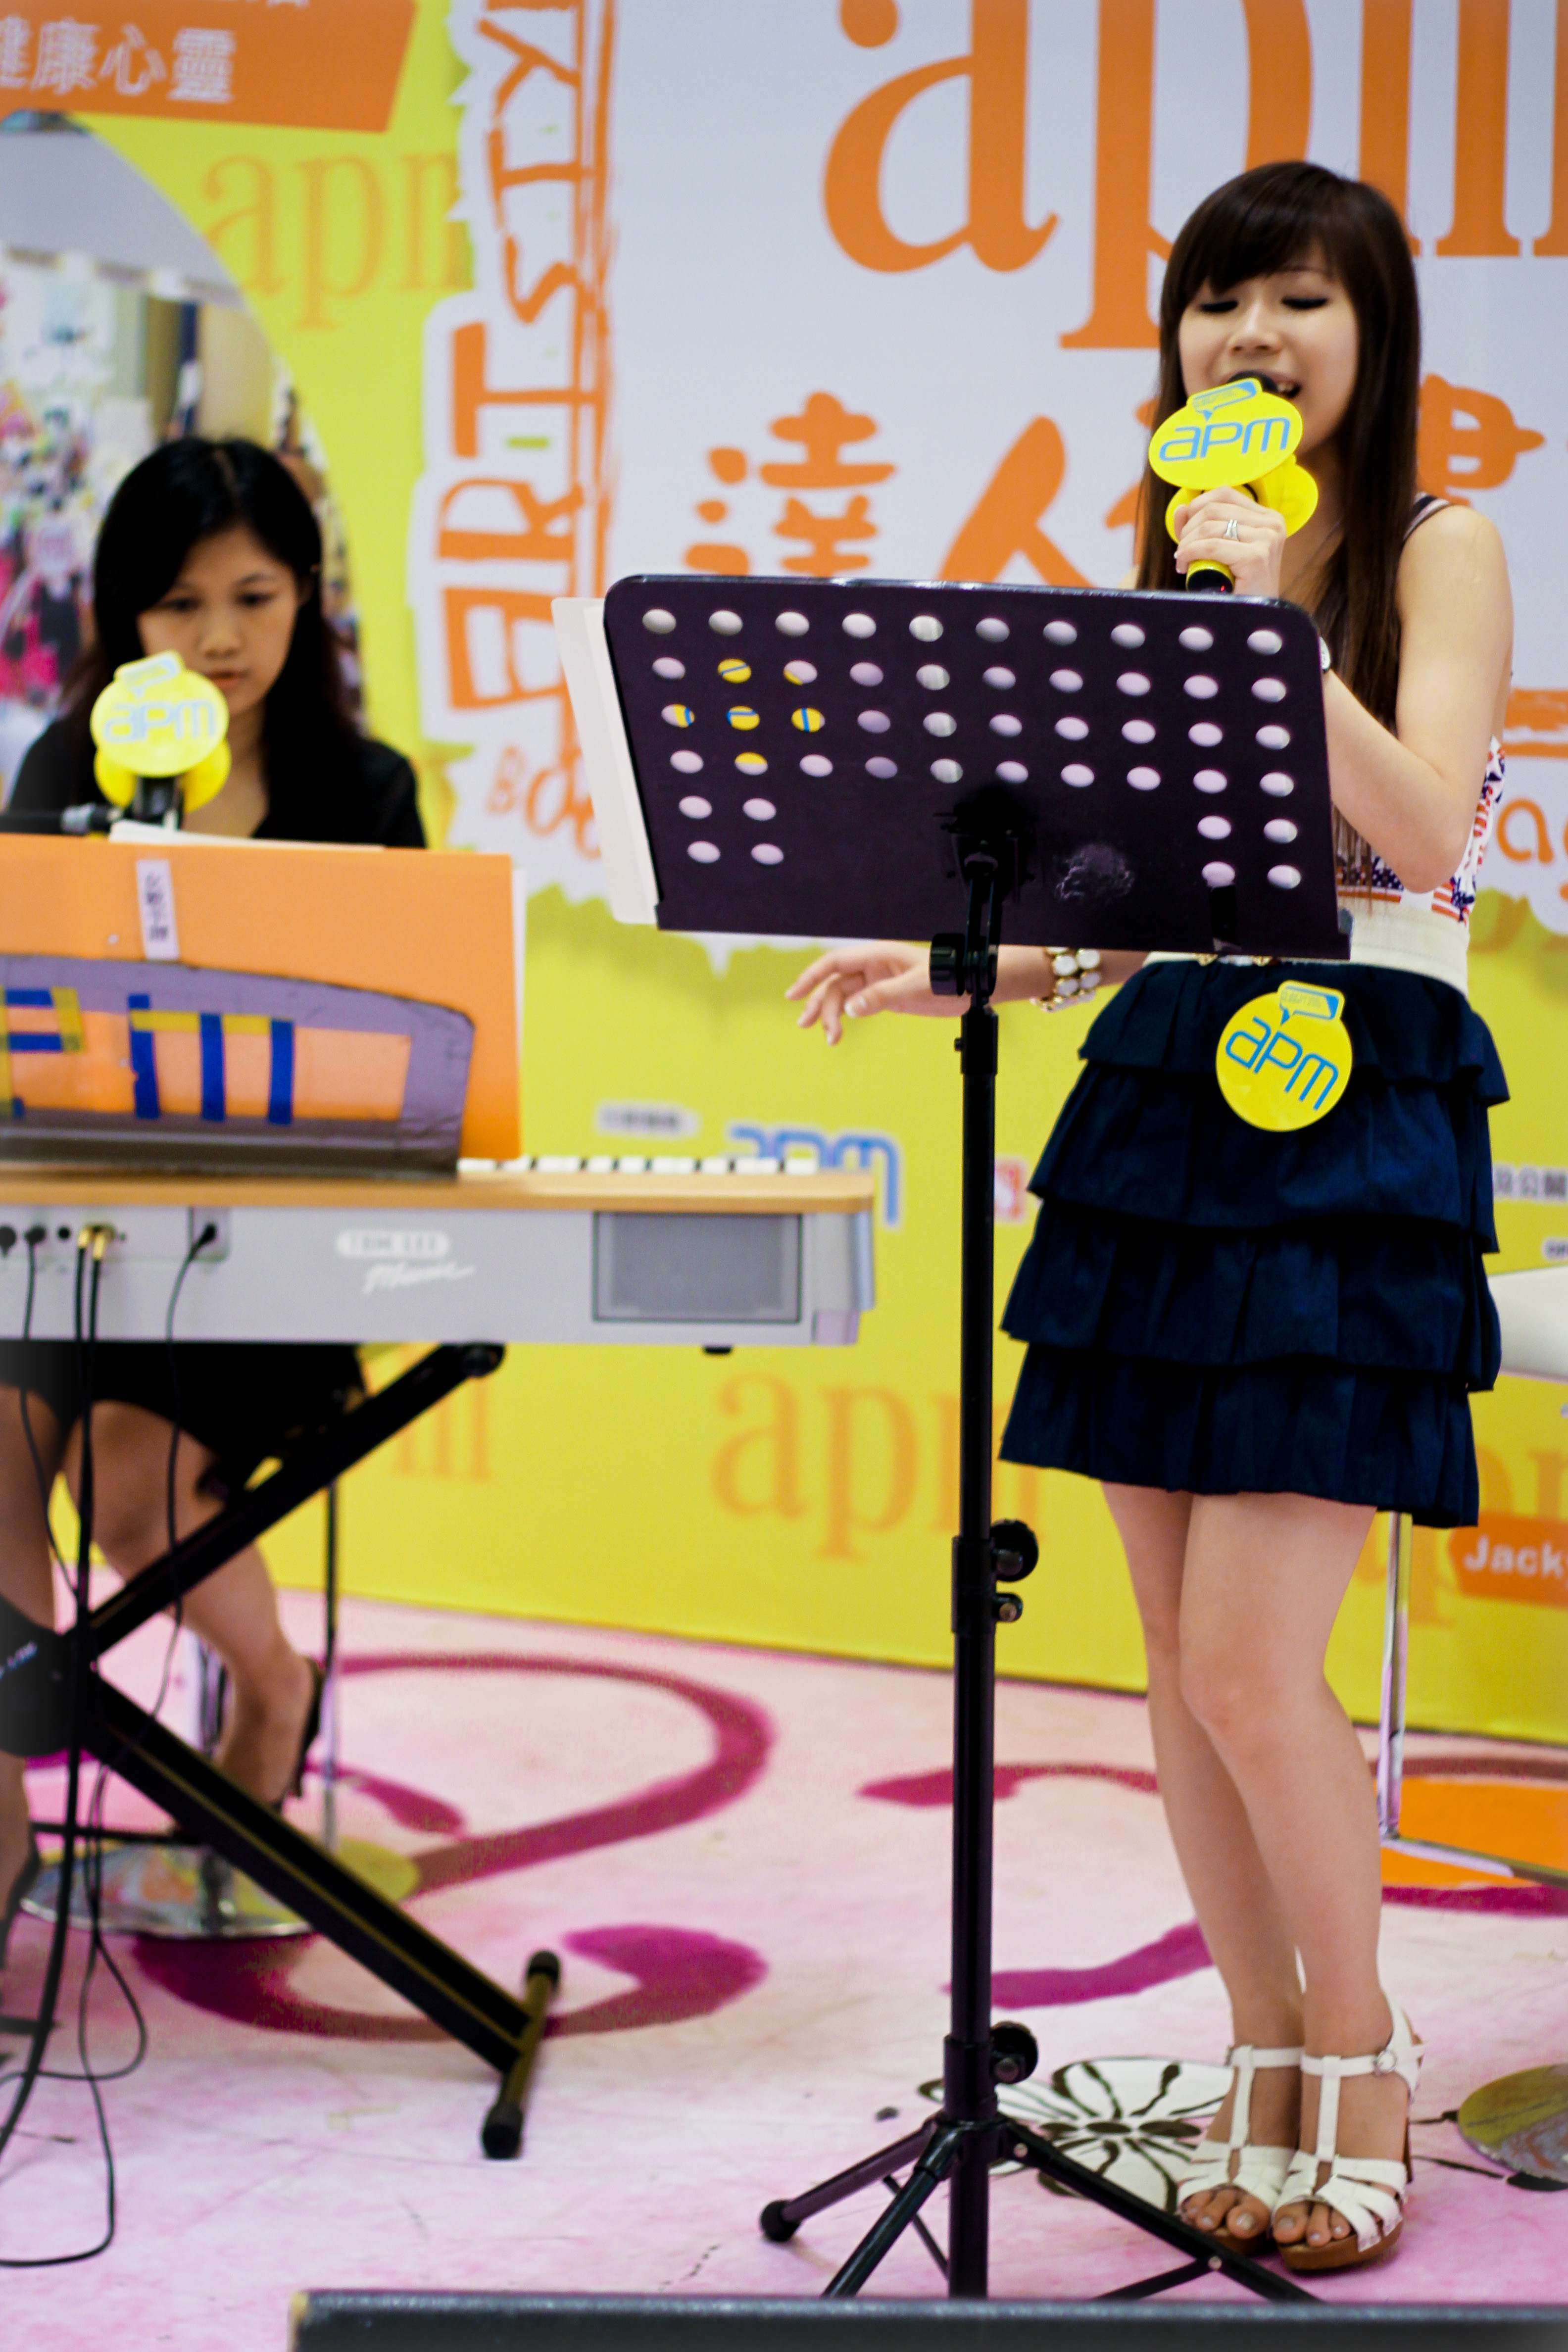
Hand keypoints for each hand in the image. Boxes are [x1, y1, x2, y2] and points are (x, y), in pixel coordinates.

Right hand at [786, 941, 951, 1043]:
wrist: (970, 985)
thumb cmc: (948, 977)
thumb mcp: (916, 986)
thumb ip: (883, 996)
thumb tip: (850, 1009)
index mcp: (877, 956)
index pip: (835, 963)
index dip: (811, 976)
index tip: (793, 994)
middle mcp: (873, 967)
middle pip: (834, 984)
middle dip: (818, 1004)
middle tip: (805, 1025)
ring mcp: (878, 982)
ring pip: (843, 998)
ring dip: (831, 1016)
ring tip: (829, 1039)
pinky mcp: (885, 997)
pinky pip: (857, 1006)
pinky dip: (845, 1019)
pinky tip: (838, 1034)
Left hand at [1171, 485, 1286, 598]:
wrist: (1252, 622)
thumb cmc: (1236, 589)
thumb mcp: (1219, 551)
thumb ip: (1199, 527)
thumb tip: (1181, 507)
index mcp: (1267, 517)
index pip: (1223, 494)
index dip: (1196, 509)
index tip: (1187, 534)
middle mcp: (1272, 524)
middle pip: (1213, 508)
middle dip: (1188, 530)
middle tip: (1182, 552)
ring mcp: (1267, 539)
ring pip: (1209, 526)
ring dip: (1186, 544)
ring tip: (1183, 562)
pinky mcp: (1257, 557)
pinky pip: (1211, 546)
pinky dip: (1190, 554)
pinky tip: (1184, 566)